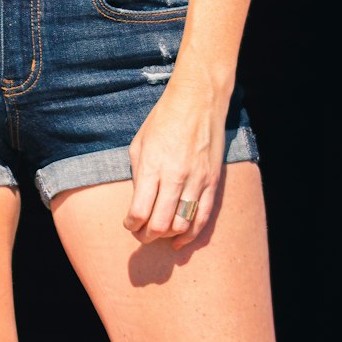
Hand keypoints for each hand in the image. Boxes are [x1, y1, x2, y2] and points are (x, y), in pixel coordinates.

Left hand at [123, 67, 228, 247]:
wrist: (198, 100)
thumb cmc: (163, 119)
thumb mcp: (140, 142)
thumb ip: (139, 174)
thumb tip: (139, 202)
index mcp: (153, 166)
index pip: (139, 211)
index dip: (131, 225)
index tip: (129, 224)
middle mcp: (175, 177)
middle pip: (160, 224)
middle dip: (146, 236)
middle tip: (141, 235)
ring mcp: (197, 181)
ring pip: (182, 225)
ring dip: (167, 236)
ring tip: (159, 234)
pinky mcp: (213, 182)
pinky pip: (203, 217)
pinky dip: (190, 234)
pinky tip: (179, 240)